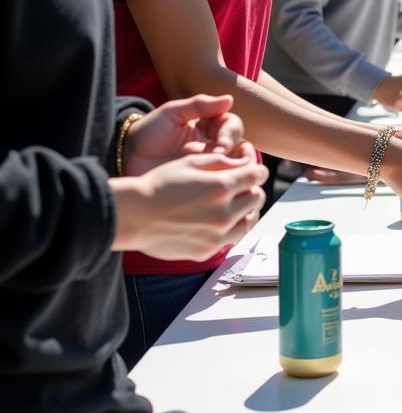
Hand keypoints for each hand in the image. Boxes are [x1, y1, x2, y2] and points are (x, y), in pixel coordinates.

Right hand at [112, 152, 267, 260]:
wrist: (132, 216)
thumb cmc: (158, 185)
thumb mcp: (191, 163)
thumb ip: (223, 161)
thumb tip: (246, 162)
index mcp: (221, 186)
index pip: (257, 175)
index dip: (257, 170)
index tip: (252, 171)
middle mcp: (223, 212)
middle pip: (256, 197)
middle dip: (251, 188)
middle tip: (240, 187)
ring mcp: (216, 235)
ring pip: (249, 221)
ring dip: (245, 211)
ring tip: (233, 206)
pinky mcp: (206, 251)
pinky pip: (230, 239)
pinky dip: (230, 229)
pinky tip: (218, 222)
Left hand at [122, 93, 253, 177]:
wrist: (125, 159)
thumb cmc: (148, 133)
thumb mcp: (171, 114)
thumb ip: (199, 105)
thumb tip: (230, 99)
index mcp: (209, 127)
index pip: (233, 127)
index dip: (231, 135)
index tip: (220, 146)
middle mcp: (214, 146)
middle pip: (241, 148)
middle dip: (237, 156)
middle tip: (222, 164)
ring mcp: (209, 167)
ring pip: (236, 168)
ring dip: (235, 172)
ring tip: (222, 179)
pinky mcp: (202, 185)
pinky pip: (221, 186)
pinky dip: (225, 188)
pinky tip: (218, 192)